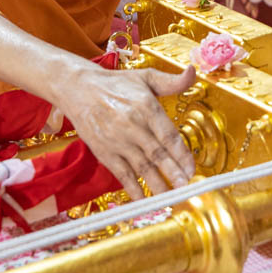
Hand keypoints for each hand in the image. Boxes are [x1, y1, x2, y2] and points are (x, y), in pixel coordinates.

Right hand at [57, 65, 196, 198]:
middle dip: (173, 173)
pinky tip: (144, 200)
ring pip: (141, 167)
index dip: (181, 154)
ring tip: (170, 198)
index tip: (192, 169)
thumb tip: (193, 72)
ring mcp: (117, 140)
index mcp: (146, 106)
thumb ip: (172, 81)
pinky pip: (122, 174)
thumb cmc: (116, 84)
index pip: (168, 135)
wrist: (78, 89)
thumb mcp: (146, 77)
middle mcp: (132, 125)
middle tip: (186, 187)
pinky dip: (133, 188)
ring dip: (157, 185)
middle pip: (157, 154)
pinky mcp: (104, 152)